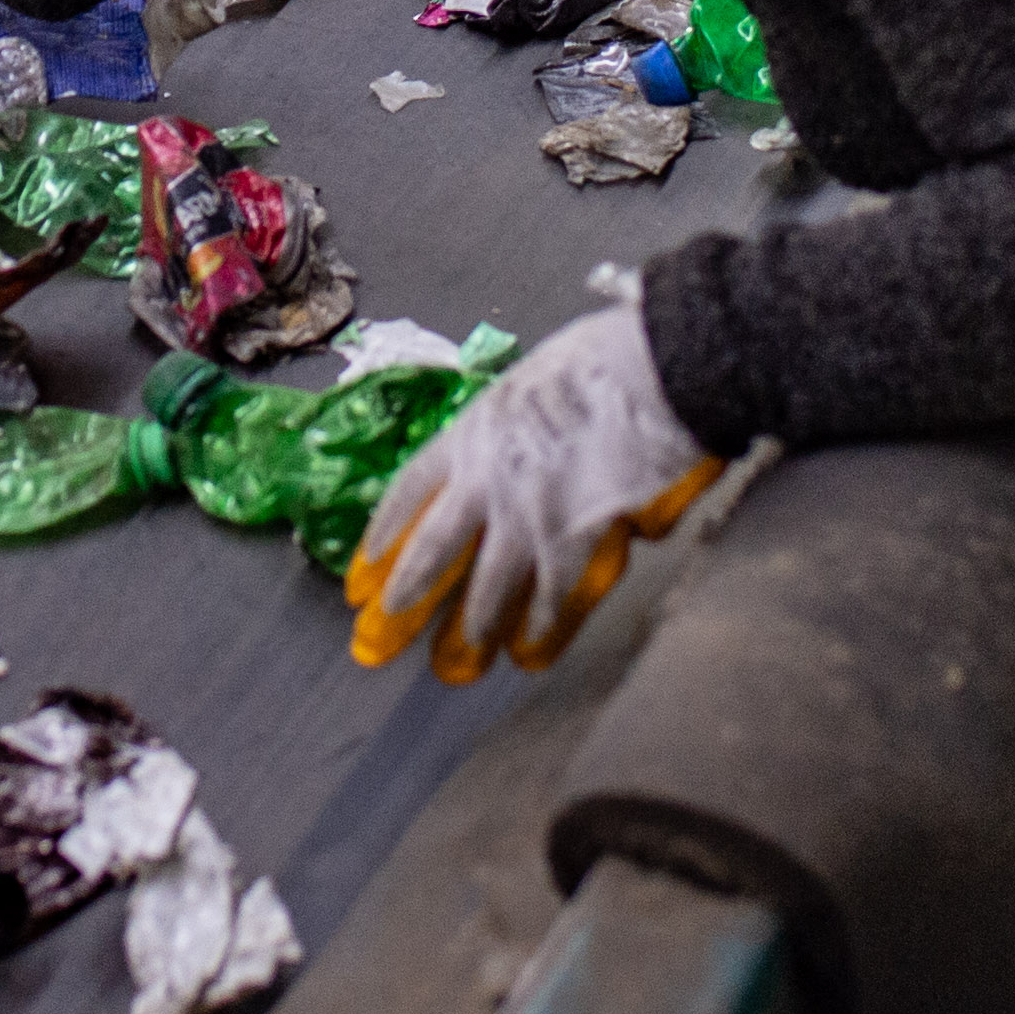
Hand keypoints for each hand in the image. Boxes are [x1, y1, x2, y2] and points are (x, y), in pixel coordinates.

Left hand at [345, 305, 724, 681]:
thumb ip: (508, 425)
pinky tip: (531, 645)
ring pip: (487, 583)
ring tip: (461, 652)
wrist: (648, 373)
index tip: (366, 562)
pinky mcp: (571, 541)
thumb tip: (510, 448)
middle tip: (385, 625)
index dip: (386, 529)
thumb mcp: (527, 382)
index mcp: (469, 434)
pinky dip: (541, 623)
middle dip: (407, 590)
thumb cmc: (597, 361)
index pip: (409, 489)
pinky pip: (550, 594)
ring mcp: (526, 516)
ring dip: (472, 622)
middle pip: (433, 547)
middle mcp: (485, 480)